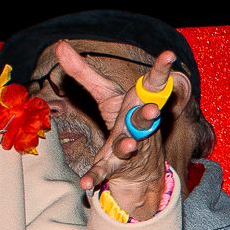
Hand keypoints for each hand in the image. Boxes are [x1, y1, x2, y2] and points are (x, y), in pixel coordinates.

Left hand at [45, 43, 177, 218]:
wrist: (140, 166)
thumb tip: (60, 44)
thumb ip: (83, 71)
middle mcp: (139, 126)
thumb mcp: (106, 94)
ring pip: (130, 147)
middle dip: (148, 115)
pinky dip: (94, 178)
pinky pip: (104, 172)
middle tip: (150, 109)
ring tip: (130, 145)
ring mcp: (130, 148)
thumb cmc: (125, 120)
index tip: (169, 55)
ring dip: (129, 146)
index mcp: (140, 104)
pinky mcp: (115, 166)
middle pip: (145, 120)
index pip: (154, 84)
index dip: (161, 70)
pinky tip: (85, 184)